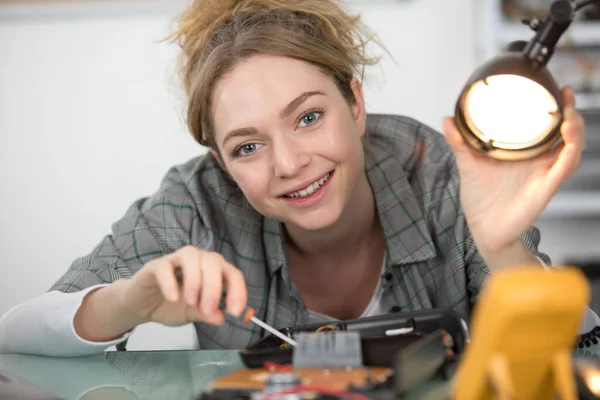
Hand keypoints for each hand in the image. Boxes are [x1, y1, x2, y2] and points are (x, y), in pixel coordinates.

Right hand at [118, 246, 247, 325]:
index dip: (237, 291)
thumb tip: (221, 317)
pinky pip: (165, 266)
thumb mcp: (192, 314)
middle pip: (213, 261)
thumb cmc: (169, 306)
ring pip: (192, 256)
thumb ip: (206, 314)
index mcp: (212, 271)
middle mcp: (197, 261)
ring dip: (195, 280)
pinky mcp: (156, 266)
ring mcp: (176, 260)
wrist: (141, 307)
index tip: (235, 311)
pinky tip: (172, 298)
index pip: (232, 273)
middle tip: (208, 308)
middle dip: (214, 286)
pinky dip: (170, 282)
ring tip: (190, 301)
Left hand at [443, 86, 585, 254]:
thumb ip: (459, 142)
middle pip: (567, 134)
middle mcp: (539, 162)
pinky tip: (568, 140)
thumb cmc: (480, 198)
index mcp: (524, 154)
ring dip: (576, 130)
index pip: (547, 127)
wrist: (482, 228)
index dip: (556, 108)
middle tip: (566, 96)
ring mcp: (544, 175)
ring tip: (568, 116)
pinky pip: (564, 169)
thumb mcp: (468, 163)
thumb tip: (447, 119)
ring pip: (571, 149)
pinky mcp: (545, 189)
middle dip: (572, 113)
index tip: (556, 89)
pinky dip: (570, 153)